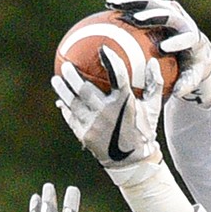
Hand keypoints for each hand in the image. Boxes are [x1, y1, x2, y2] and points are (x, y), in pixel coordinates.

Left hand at [52, 49, 162, 167]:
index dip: (111, 60)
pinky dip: (66, 109)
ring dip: (62, 90)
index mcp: (124, 103)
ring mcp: (95, 125)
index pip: (118, 76)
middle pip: (85, 89)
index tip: (103, 49)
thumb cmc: (143, 132)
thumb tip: (153, 62)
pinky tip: (61, 102)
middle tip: (66, 65)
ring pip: (73, 103)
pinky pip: (72, 119)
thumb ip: (154, 85)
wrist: (133, 163)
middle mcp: (107, 113)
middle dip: (73, 75)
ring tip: (56, 80)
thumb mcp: (152, 109)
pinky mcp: (86, 136)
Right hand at [107, 0, 210, 103]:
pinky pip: (140, 3)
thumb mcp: (192, 78)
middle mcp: (182, 18)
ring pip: (151, 3)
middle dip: (152, 16)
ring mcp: (169, 9)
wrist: (193, 48)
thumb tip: (177, 93)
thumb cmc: (191, 67)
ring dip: (133, 3)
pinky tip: (109, 6)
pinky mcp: (158, 5)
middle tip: (136, 21)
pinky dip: (125, 4)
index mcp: (193, 36)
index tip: (162, 49)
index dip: (176, 41)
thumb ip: (186, 84)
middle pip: (167, 13)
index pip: (186, 37)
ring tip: (115, 6)